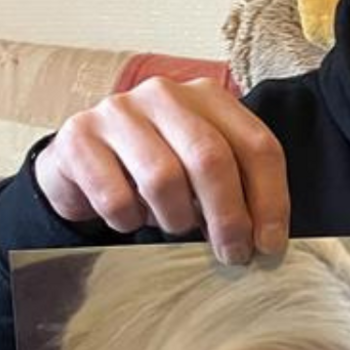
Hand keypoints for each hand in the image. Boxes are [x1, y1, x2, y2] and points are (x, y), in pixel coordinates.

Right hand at [34, 77, 288, 262]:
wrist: (81, 164)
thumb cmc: (154, 170)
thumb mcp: (201, 172)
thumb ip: (236, 190)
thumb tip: (265, 241)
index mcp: (208, 97)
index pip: (257, 145)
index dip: (270, 199)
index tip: (270, 244)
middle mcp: (165, 94)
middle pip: (211, 158)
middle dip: (228, 217)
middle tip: (233, 255)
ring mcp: (118, 111)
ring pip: (163, 178)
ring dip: (176, 219)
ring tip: (174, 226)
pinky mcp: (78, 137)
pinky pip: (114, 198)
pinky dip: (128, 221)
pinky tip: (129, 217)